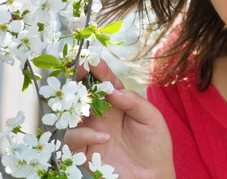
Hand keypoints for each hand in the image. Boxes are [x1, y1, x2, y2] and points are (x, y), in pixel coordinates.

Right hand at [64, 59, 174, 178]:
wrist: (152, 175)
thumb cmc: (155, 145)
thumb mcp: (152, 119)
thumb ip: (134, 102)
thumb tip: (114, 91)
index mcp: (119, 104)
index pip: (106, 83)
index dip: (98, 70)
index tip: (92, 59)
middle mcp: (102, 115)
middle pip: (84, 94)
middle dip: (78, 81)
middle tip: (78, 71)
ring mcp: (91, 132)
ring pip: (72, 115)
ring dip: (78, 109)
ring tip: (91, 111)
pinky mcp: (84, 151)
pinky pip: (72, 139)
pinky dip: (85, 135)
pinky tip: (104, 137)